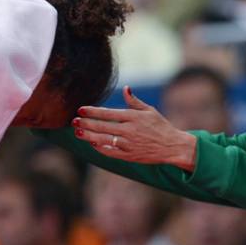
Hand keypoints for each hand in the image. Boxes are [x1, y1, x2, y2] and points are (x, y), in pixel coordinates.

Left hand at [72, 86, 197, 170]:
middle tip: (74, 121)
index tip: (81, 110)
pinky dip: (100, 148)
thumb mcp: (149, 111)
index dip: (92, 112)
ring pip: (103, 140)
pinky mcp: (129, 156)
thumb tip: (126, 88)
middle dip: (86, 124)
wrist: (172, 147)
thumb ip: (134, 101)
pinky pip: (110, 152)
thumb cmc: (160, 127)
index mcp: (133, 117)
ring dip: (88, 136)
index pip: (108, 113)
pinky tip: (92, 143)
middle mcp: (129, 131)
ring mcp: (128, 144)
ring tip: (78, 133)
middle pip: (102, 127)